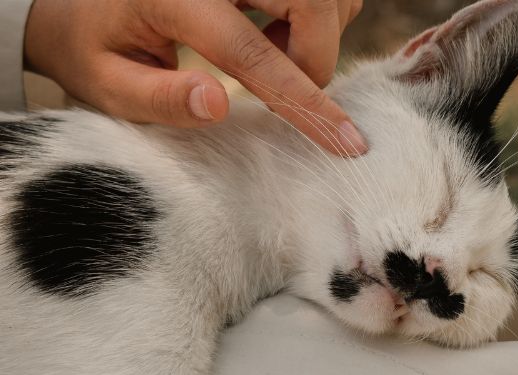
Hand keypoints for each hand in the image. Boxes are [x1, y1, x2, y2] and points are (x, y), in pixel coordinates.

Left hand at [24, 0, 367, 155]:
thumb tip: (218, 107)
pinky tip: (274, 31)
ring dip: (315, 36)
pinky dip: (314, 19)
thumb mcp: (107, 82)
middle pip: (311, 3)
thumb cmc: (96, 45)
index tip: (345, 142)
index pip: (251, 51)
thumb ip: (160, 98)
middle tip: (283, 88)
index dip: (302, 99)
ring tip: (269, 51)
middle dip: (316, 58)